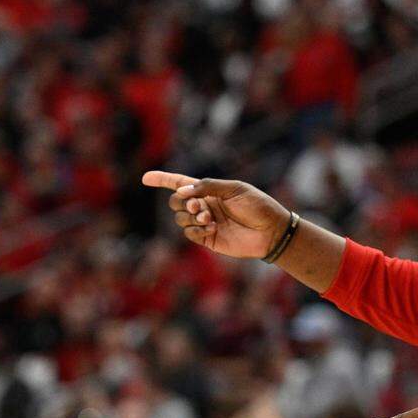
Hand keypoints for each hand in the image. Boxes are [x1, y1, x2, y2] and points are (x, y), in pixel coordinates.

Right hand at [141, 171, 290, 258]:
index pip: (181, 184)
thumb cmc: (258, 206)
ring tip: (209, 218)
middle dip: (181, 202)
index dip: (163, 180)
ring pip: (180, 219)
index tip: (145, 178)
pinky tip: (210, 228)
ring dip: (190, 217)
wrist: (271, 230)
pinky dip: (195, 230)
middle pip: (176, 202)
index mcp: (210, 191)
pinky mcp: (209, 239)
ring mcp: (205, 223)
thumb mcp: (235, 189)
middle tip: (199, 205)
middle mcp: (204, 206)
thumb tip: (182, 191)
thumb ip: (208, 187)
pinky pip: (189, 234)